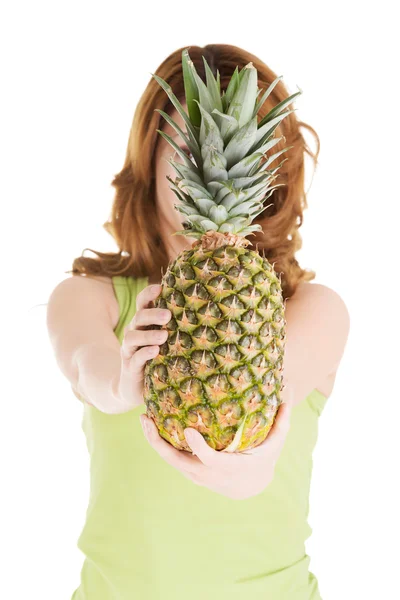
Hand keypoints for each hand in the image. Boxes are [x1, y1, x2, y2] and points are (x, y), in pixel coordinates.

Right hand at [112, 283, 170, 412]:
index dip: (148, 294)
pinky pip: (135, 358)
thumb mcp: (166, 342)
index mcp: (144, 323)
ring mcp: (129, 350)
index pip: (142, 303)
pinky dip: (144, 353)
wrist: (132, 388)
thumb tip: (205, 312)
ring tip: (164, 336)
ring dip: (148, 335)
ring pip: (133, 337)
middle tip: (168, 315)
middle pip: (139, 317)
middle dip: (152, 314)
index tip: (160, 288)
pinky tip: (155, 351)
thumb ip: (175, 328)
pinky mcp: (130, 367)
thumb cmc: (156, 359)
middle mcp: (134, 333)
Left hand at [140, 402, 291, 499]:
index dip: (198, 447)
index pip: (208, 459)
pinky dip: (159, 442)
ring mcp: (194, 474)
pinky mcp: (188, 470)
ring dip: (153, 439)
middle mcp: (205, 473)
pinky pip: (169, 456)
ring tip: (142, 417)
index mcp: (227, 467)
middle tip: (146, 419)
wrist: (248, 487)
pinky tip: (151, 422)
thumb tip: (290, 388)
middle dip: (158, 442)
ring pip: (168, 458)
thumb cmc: (262, 460)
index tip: (188, 430)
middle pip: (176, 460)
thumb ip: (281, 418)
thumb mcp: (274, 443)